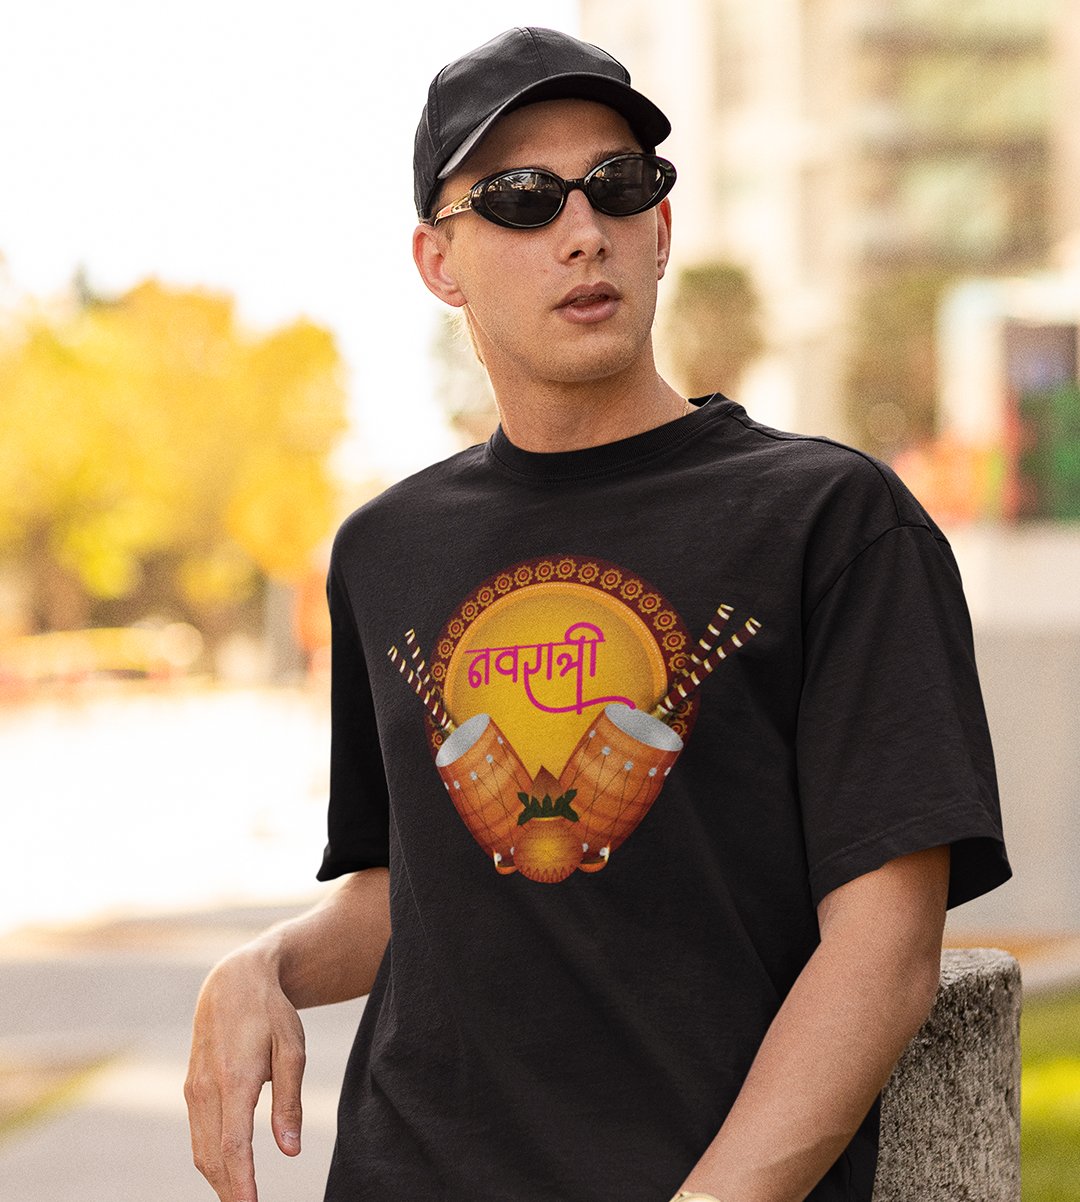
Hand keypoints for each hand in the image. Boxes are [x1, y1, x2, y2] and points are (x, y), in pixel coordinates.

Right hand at [184, 945, 306, 1201]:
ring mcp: (194, 1089)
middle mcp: (206, 1089)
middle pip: (212, 1157)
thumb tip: (289, 1151)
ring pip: (201, 1150)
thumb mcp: (292, 1049)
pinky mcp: (191, 1088)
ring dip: (219, 1180)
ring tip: (242, 1198)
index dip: (241, 1184)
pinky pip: (198, 1135)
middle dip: (229, 1191)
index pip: (234, 1146)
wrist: (233, 982)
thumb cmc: (271, 1013)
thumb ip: (290, 1101)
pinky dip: (212, 1160)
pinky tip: (230, 1172)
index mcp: (235, 1079)